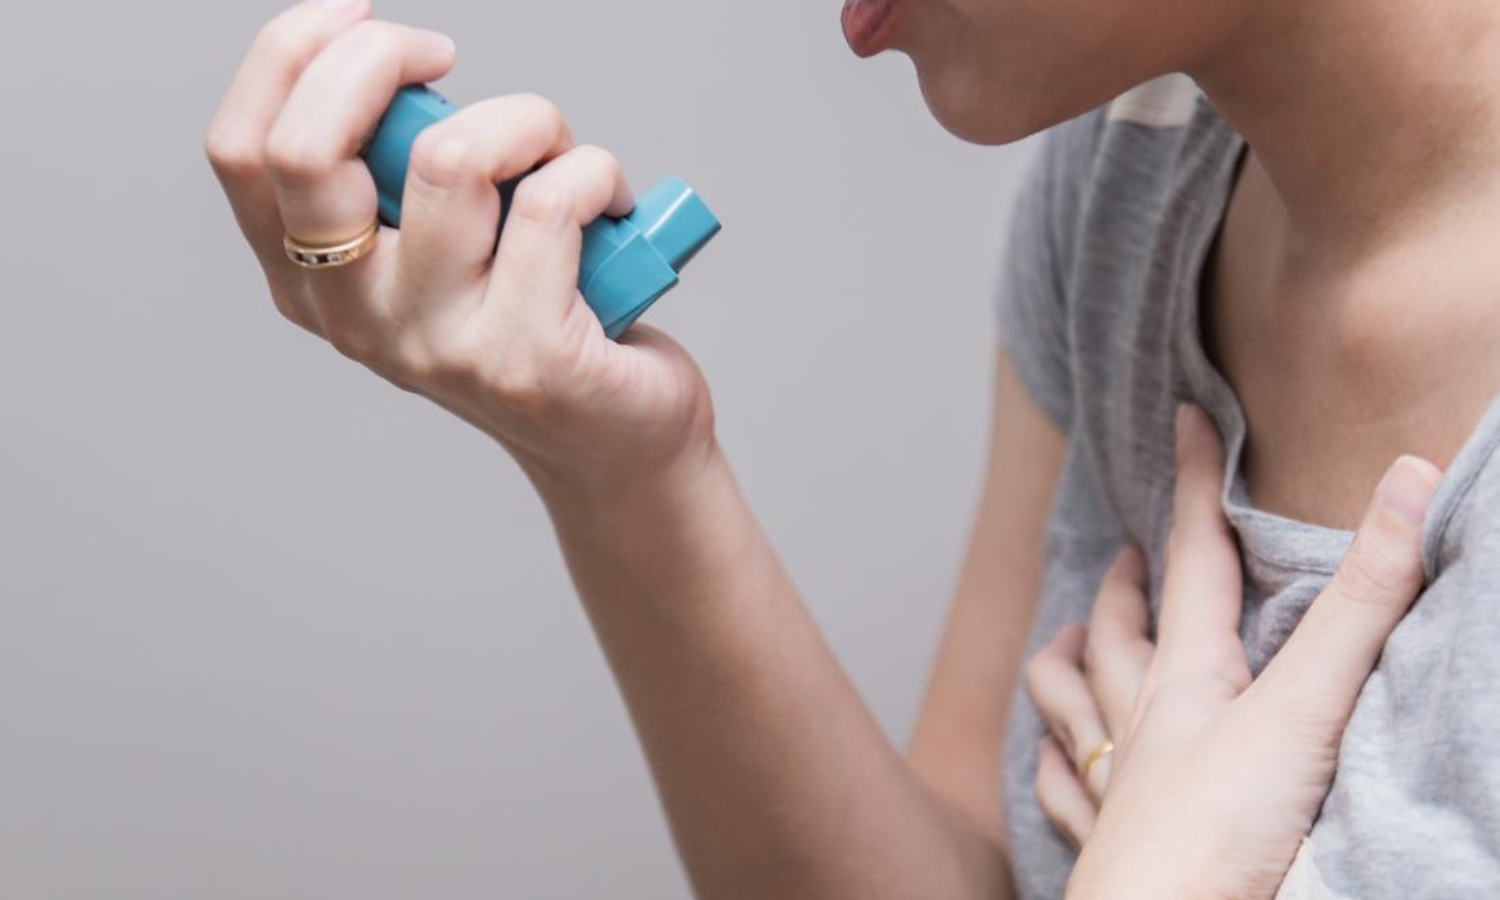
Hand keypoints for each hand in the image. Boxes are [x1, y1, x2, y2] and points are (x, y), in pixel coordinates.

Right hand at [206, 0, 716, 497]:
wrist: (613, 439)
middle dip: (379, 57)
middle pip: (309, 149)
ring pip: (450, 158)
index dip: (291, 55)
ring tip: (560, 156)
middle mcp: (357, 320)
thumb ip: (403, 179)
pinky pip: (549, 202)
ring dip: (526, 119)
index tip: (361, 19)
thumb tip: (409, 78)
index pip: (242, 152)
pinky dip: (594, 170)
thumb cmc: (537, 321)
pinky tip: (610, 202)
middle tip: (443, 56)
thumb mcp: (440, 246)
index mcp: (312, 283)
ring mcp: (437, 345)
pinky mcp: (524, 359)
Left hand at [1025, 405, 1441, 899]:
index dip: (1194, 482)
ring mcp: (1115, 783)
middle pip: (1121, 633)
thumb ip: (1360, 604)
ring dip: (1065, 665)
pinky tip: (1050, 760)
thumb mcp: (1308, 708)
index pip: (1194, 557)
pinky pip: (1062, 791)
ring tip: (1063, 640)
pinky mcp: (1105, 845)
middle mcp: (1140, 721)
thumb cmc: (1224, 831)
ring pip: (1070, 705)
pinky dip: (1053, 765)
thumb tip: (1406, 478)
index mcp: (1189, 677)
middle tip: (1127, 555)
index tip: (1184, 417)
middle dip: (1127, 586)